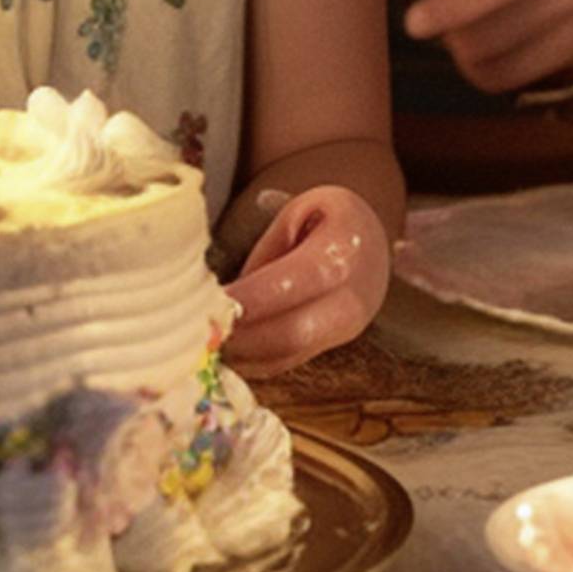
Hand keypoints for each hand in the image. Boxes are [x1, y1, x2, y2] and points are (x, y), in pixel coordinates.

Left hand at [220, 184, 391, 373]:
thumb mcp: (301, 208)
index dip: (249, 299)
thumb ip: (269, 244)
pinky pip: (286, 363)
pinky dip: (251, 361)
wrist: (371, 246)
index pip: (291, 284)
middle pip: (291, 333)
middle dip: (241, 337)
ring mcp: (342, 331)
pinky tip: (223, 347)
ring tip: (204, 341)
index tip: (211, 303)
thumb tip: (237, 289)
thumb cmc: (329, 220)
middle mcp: (349, 301)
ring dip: (242, 354)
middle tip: (201, 330)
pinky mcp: (328, 348)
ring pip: (286, 355)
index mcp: (342, 253)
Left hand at [401, 0, 572, 91]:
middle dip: (451, 36)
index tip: (414, 20)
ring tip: (466, 34)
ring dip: (471, 60)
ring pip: (506, 71)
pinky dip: (502, 69)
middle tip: (438, 20)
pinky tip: (502, 44)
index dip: (455, 4)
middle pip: (496, 36)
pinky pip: (528, 80)